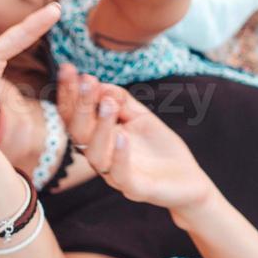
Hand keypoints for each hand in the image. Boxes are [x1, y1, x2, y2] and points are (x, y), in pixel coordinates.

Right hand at [56, 63, 213, 210]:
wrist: (189, 180)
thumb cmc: (160, 148)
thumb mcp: (142, 117)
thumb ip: (122, 101)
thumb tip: (100, 84)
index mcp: (98, 138)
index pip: (76, 114)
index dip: (69, 92)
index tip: (68, 68)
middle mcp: (100, 156)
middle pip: (79, 132)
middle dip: (81, 105)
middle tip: (86, 81)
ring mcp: (115, 174)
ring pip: (94, 154)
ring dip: (99, 127)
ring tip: (107, 104)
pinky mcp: (135, 188)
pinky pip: (120, 173)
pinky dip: (119, 155)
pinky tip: (122, 136)